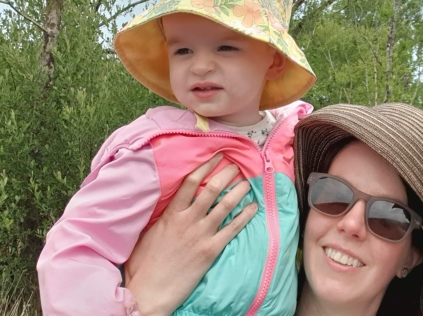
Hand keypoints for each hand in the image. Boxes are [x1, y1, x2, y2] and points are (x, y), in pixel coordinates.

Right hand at [124, 154, 257, 315]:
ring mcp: (202, 234)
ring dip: (240, 191)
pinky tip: (254, 207)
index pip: (191, 182)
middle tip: (236, 165)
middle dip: (226, 174)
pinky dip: (245, 216)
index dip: (205, 166)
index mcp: (171, 214)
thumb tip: (165, 202)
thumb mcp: (146, 233)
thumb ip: (160, 216)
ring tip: (249, 181)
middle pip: (213, 189)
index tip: (216, 156)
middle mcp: (189, 220)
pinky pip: (233, 228)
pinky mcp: (211, 250)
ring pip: (226, 205)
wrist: (150, 290)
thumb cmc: (143, 264)